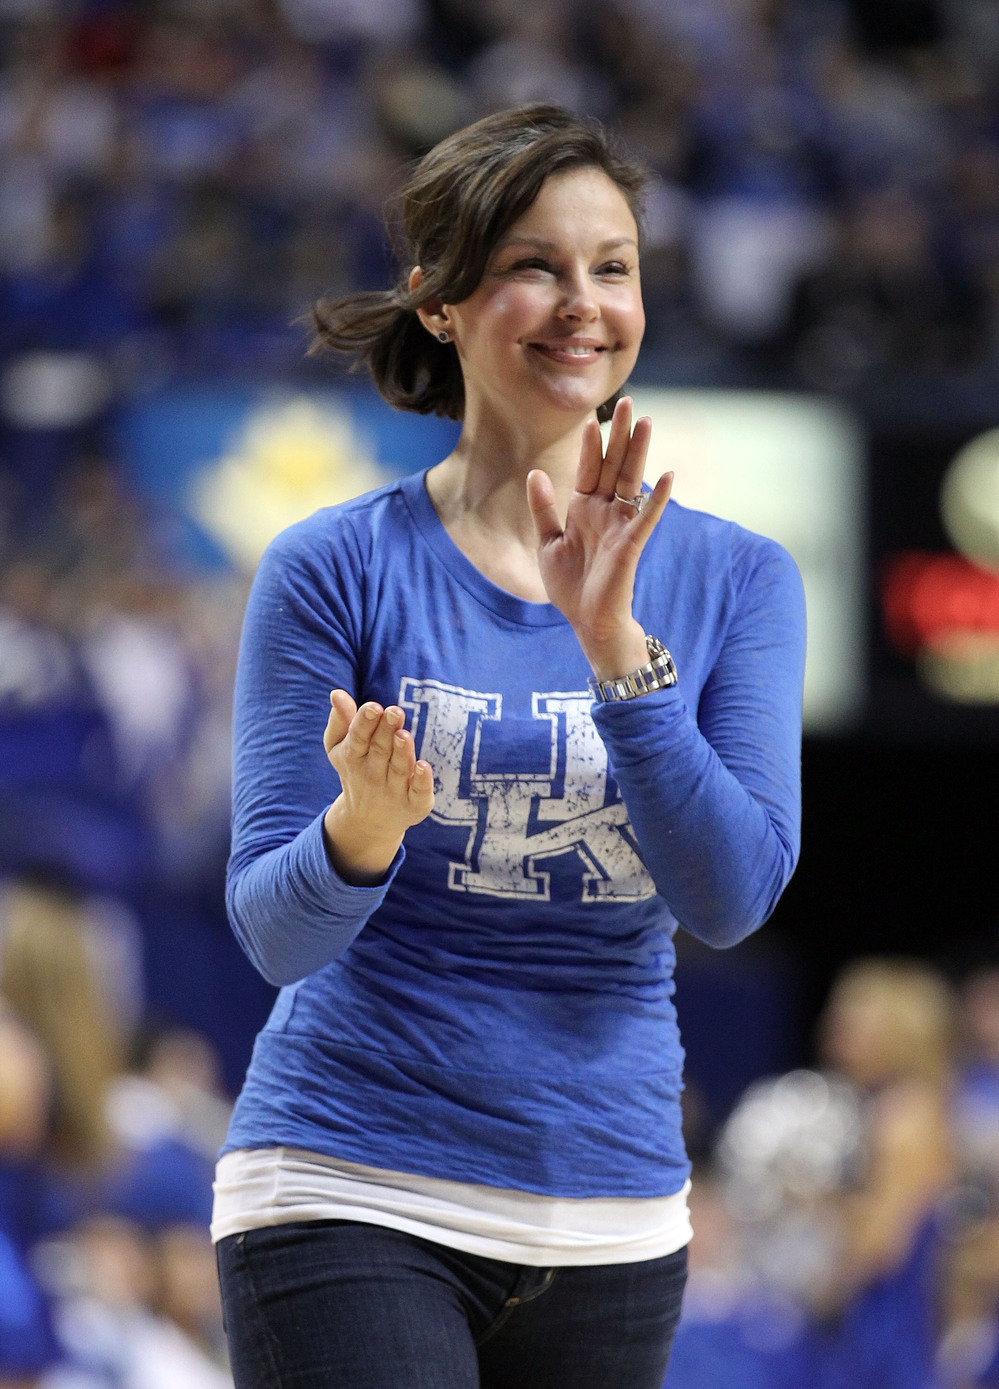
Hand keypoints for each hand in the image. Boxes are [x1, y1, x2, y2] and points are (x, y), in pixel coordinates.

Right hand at [322, 690, 433, 885]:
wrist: (368, 820)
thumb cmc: (356, 770)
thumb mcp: (341, 747)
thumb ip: (341, 720)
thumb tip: (337, 693)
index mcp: (354, 757)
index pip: (358, 738)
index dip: (365, 722)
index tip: (373, 706)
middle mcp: (373, 774)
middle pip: (381, 750)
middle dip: (386, 731)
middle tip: (394, 711)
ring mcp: (394, 790)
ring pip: (399, 769)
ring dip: (402, 752)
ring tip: (403, 734)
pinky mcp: (414, 804)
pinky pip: (418, 792)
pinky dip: (421, 780)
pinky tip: (423, 765)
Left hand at [526, 397, 672, 679]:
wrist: (587, 620)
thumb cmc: (570, 585)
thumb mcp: (547, 543)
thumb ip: (543, 509)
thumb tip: (536, 472)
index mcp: (584, 509)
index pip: (590, 468)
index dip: (592, 443)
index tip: (594, 416)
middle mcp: (606, 511)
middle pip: (615, 465)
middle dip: (621, 434)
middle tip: (628, 402)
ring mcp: (620, 525)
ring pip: (632, 480)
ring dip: (639, 452)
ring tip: (647, 422)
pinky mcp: (631, 544)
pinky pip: (646, 516)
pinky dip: (657, 498)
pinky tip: (668, 475)